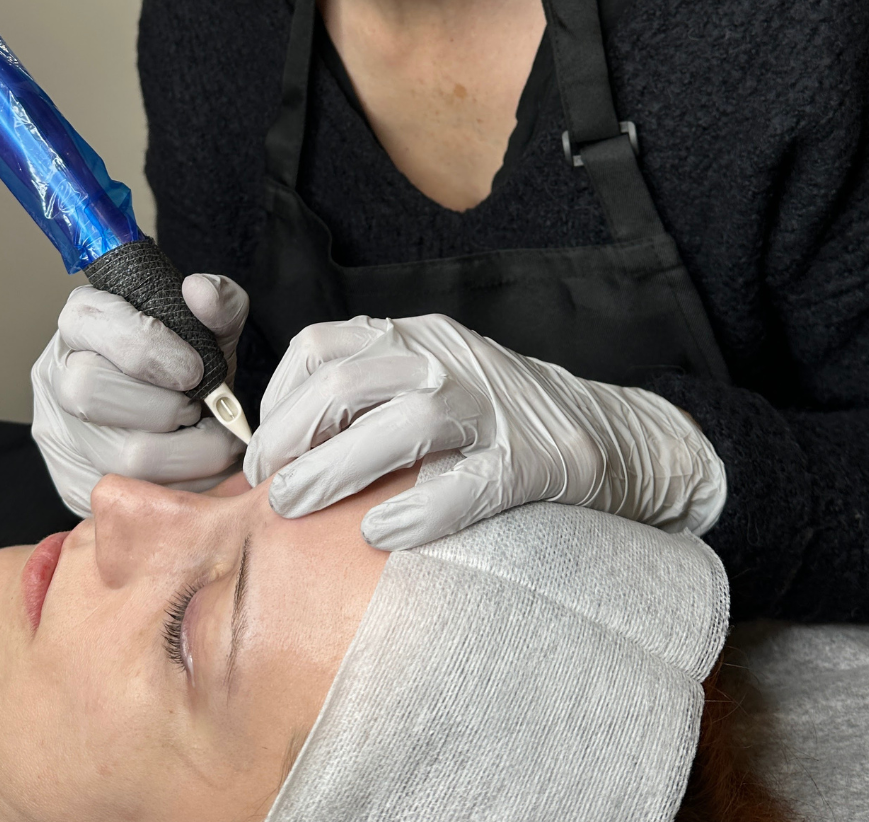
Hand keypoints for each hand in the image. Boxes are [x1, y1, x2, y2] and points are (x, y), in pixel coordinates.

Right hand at [32, 273, 249, 516]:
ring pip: (116, 455)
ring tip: (205, 437)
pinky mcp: (70, 480)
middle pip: (90, 394)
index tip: (193, 370)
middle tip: (196, 407)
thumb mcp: (213, 325)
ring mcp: (57, 430)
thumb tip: (199, 291)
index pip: (96, 326)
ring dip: (183, 452)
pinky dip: (176, 485)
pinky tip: (192, 465)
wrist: (185, 406)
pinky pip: (126, 494)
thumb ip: (219, 302)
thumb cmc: (191, 360)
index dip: (149, 349)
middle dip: (162, 407)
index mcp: (83, 320)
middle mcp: (56, 373)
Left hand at [244, 313, 725, 549]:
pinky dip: (416, 510)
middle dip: (289, 437)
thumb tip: (280, 446)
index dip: (276, 399)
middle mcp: (446, 360)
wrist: (608, 432)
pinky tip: (381, 532)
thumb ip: (369, 391)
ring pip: (401, 426)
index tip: (260, 449)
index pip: (321, 346)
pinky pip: (464, 484)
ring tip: (295, 506)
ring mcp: (489, 408)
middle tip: (266, 487)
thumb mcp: (430, 375)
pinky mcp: (528, 462)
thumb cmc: (495, 415)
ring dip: (335, 469)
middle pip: (345, 383)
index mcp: (414, 336)